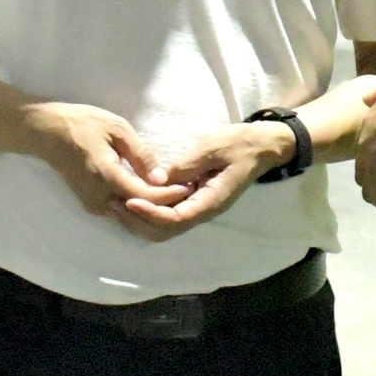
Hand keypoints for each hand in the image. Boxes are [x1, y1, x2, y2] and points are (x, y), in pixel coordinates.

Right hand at [17, 102, 185, 223]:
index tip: (190, 186)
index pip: (145, 196)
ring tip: (177, 192)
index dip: (170, 195)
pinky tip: (155, 193)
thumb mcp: (116, 129)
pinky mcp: (91, 203)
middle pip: (140, 211)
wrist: (44, 132)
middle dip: (166, 204)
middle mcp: (99, 198)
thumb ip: (140, 154)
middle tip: (190, 191)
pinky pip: (121, 209)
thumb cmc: (80, 123)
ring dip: (154, 206)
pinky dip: (140, 204)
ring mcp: (93, 204)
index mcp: (106, 177)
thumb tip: (161, 178)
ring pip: (131, 214)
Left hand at [117, 122, 295, 237]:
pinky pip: (169, 216)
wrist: (262, 146)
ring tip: (118, 203)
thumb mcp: (212, 148)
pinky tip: (135, 198)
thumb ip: (187, 165)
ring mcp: (199, 208)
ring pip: (166, 228)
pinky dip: (150, 213)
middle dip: (138, 222)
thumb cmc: (240, 144)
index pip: (175, 219)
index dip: (150, 213)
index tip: (129, 200)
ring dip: (141, 220)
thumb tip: (159, 179)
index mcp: (210, 202)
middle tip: (114, 203)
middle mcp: (204, 211)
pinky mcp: (195, 201)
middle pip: (166, 231)